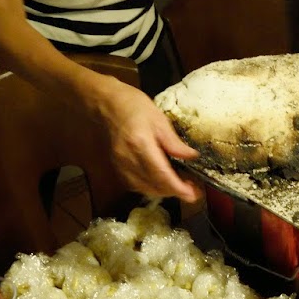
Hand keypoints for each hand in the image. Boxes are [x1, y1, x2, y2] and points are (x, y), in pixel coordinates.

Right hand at [87, 78, 199, 200]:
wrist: (106, 103)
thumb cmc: (133, 106)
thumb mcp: (159, 119)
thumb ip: (174, 142)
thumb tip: (192, 157)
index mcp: (140, 144)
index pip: (161, 174)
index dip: (178, 188)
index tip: (192, 195)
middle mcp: (128, 159)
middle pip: (153, 186)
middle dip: (174, 192)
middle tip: (192, 190)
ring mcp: (120, 165)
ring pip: (144, 188)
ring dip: (162, 192)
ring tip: (180, 187)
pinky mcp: (116, 167)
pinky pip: (134, 184)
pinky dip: (150, 187)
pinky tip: (160, 183)